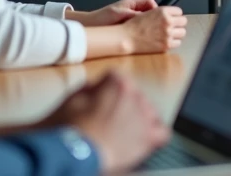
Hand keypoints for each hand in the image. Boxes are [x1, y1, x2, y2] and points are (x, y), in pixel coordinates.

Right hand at [41, 71, 168, 173]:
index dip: (104, 92)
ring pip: (148, 113)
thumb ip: (89, 88)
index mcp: (118, 82)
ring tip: (121, 131)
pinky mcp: (148, 138)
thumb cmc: (68, 128)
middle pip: (133, 96)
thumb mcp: (72, 98)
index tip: (98, 102)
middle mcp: (136, 95)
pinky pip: (162, 132)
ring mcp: (144, 117)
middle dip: (121, 107)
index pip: (116, 80)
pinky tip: (142, 139)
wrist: (73, 152)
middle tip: (106, 121)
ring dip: (136, 119)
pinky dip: (153, 135)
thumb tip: (95, 89)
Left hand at [78, 0, 158, 26]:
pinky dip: (140, 31)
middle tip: (155, 25)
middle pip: (149, 11)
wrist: (91, 25)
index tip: (158, 16)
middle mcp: (131, 10)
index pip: (149, 2)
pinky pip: (138, 28)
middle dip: (153, 18)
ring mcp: (129, 18)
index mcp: (131, 4)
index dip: (156, 9)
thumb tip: (146, 17)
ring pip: (144, 20)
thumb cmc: (102, 17)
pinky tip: (140, 36)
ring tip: (147, 31)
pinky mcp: (127, 27)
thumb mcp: (120, 14)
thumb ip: (133, 14)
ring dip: (146, 25)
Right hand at [120, 6, 186, 53]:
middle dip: (178, 23)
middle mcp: (167, 22)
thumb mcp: (148, 12)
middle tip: (172, 25)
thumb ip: (162, 13)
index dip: (175, 14)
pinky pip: (177, 43)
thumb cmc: (134, 25)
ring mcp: (168, 34)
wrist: (127, 38)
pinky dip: (173, 42)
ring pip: (182, 32)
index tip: (173, 17)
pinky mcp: (166, 45)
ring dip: (177, 32)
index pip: (179, 11)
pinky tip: (166, 40)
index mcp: (163, 12)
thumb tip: (171, 14)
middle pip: (183, 21)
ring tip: (169, 33)